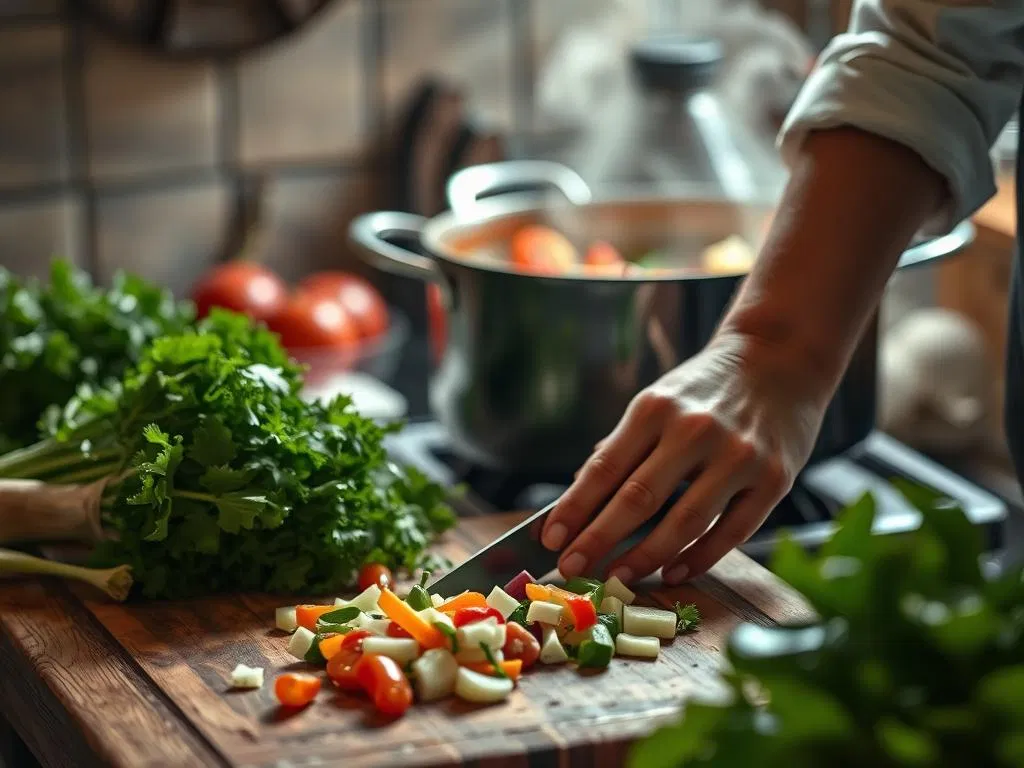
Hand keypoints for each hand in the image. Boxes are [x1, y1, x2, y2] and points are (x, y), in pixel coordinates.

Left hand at [541, 332, 829, 584]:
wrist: (780, 358)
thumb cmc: (705, 388)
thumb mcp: (658, 400)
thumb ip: (623, 447)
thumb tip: (579, 496)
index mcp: (656, 408)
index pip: (605, 468)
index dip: (574, 508)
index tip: (550, 538)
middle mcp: (696, 431)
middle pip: (638, 498)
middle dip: (598, 539)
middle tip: (570, 568)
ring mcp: (738, 457)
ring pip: (685, 522)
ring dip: (645, 557)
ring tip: (617, 577)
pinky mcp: (774, 480)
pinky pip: (731, 533)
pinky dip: (698, 559)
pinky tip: (671, 573)